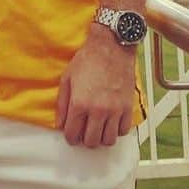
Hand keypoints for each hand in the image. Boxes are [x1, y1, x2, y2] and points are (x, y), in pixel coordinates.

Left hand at [56, 26, 136, 147]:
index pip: (73, 135)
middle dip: (85, 140)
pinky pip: (123, 130)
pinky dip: (116, 131)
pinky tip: (110, 122)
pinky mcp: (127, 107)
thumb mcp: (67, 79)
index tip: (71, 134)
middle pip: (91, 142)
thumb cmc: (88, 59)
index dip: (70, 137)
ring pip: (108, 140)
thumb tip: (61, 123)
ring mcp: (114, 110)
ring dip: (101, 138)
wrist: (111, 46)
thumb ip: (62, 104)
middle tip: (84, 132)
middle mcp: (98, 110)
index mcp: (79, 103)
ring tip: (97, 129)